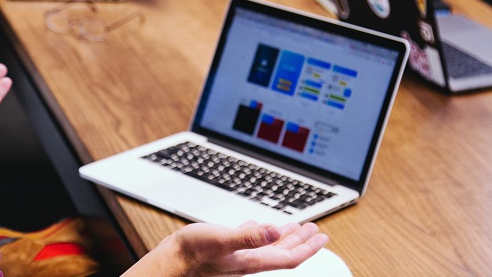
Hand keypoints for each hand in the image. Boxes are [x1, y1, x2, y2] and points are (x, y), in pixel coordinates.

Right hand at [124, 222, 328, 275]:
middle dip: (301, 241)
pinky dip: (260, 234)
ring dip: (284, 238)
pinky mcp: (225, 252)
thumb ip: (249, 236)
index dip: (308, 247)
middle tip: (315, 230)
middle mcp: (248, 261)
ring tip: (296, 228)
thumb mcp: (222, 240)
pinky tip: (258, 227)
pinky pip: (250, 243)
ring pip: (268, 248)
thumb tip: (275, 230)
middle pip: (282, 253)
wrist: (169, 265)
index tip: (322, 237)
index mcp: (251, 260)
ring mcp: (237, 258)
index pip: (289, 257)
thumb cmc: (191, 255)